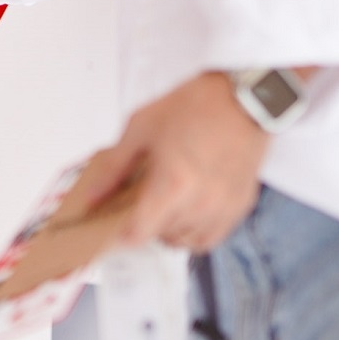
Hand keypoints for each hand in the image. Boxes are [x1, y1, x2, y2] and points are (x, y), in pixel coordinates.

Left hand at [69, 72, 268, 251]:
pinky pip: (211, 238)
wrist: (245, 97)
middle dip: (145, 224)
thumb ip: (114, 167)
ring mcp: (223, 208)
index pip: (139, 234)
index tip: (115, 223)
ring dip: (170, 230)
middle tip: (139, 202)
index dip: (121, 232)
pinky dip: (195, 232)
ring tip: (164, 205)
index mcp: (173, 185)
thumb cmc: (194, 106)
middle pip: (160, 237)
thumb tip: (93, 196)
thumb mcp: (141, 128)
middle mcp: (200, 204)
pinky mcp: (240, 205)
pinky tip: (187, 211)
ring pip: (185, 241)